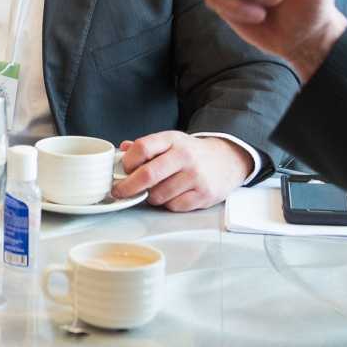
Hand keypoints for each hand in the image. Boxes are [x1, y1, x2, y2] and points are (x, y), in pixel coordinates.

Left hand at [112, 131, 250, 210]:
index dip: (127, 161)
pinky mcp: (203, 195)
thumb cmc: (192, 153)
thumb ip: (146, 146)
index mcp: (172, 140)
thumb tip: (122, 149)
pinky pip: (173, 206)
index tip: (123, 170)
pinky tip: (173, 195)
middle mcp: (185, 156)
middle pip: (147, 175)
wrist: (226, 160)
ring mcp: (195, 176)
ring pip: (158, 195)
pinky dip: (168, 204)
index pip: (142, 148)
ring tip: (157, 189)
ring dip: (151, 196)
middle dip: (128, 187)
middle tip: (120, 191)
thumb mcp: (170, 141)